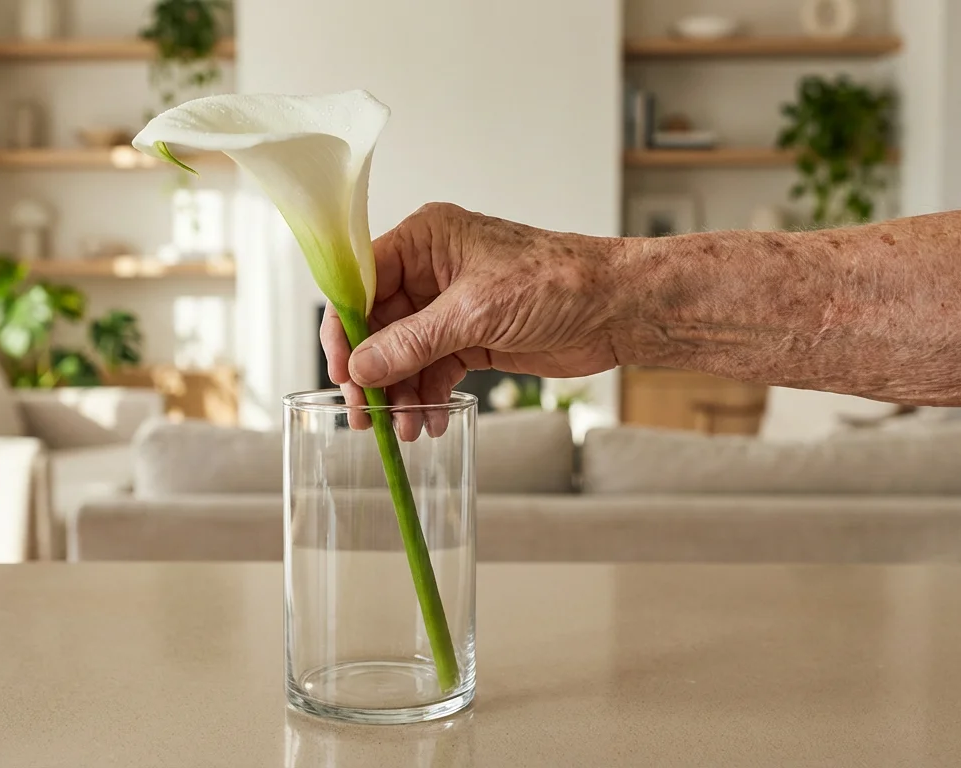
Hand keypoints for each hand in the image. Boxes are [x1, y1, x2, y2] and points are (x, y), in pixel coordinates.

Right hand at [321, 203, 621, 437]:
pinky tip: (430, 420)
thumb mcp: (475, 313)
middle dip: (372, 371)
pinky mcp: (470, 337)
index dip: (346, 327)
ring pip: (403, 353)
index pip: (360, 280)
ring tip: (405, 429)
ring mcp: (449, 306)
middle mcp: (431, 269)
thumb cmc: (557, 283)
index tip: (342, 371)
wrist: (618, 308)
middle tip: (367, 413)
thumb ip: (412, 342)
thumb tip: (361, 369)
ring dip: (401, 392)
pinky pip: (432, 369)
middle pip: (377, 323)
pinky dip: (428, 396)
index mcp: (426, 239)